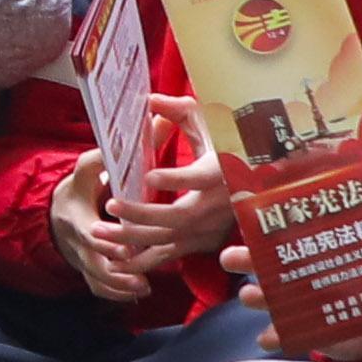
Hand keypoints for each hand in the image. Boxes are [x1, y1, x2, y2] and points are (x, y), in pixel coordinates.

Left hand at [50, 100, 235, 304]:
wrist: (262, 179)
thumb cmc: (233, 145)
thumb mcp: (212, 122)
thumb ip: (179, 110)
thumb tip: (150, 100)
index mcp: (222, 171)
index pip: (201, 178)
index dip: (177, 179)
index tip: (151, 176)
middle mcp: (218, 204)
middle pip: (178, 217)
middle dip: (141, 214)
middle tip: (109, 204)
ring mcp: (210, 228)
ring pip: (169, 240)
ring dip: (132, 239)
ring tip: (99, 233)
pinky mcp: (203, 242)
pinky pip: (170, 255)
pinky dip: (143, 260)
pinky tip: (116, 259)